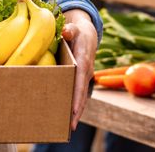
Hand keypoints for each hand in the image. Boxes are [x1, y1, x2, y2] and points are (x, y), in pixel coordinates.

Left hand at [61, 9, 98, 129]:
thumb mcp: (75, 28)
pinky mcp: (82, 79)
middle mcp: (86, 71)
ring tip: (69, 127)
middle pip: (82, 94)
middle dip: (77, 110)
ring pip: (81, 96)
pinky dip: (76, 105)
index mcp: (83, 61)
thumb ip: (70, 30)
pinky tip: (69, 116)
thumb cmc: (78, 31)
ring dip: (77, 111)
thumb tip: (66, 32)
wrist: (88, 34)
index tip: (72, 109)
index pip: (79, 81)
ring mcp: (85, 76)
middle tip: (70, 126)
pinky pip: (79, 94)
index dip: (76, 96)